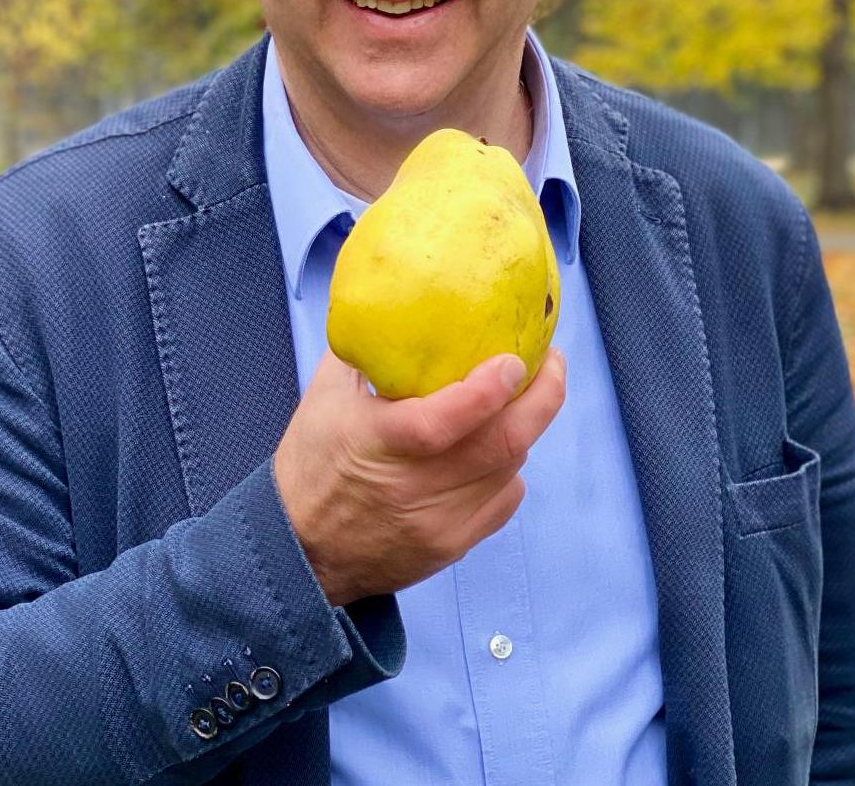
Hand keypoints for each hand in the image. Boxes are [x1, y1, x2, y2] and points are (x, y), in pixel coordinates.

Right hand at [272, 347, 566, 607]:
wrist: (304, 551)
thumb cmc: (311, 465)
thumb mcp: (324, 398)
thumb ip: (364, 351)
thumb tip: (401, 304)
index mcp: (377, 443)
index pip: (442, 422)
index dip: (487, 390)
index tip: (513, 358)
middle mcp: (413, 487)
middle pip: (500, 446)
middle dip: (542, 399)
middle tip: (550, 362)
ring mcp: (439, 523)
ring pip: (510, 468)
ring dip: (525, 428)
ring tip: (524, 396)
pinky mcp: (453, 545)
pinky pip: (505, 499)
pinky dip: (509, 467)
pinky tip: (494, 447)